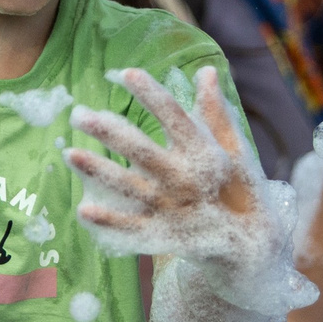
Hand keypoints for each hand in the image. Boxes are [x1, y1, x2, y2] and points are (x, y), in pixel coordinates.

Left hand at [68, 68, 310, 320]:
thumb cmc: (241, 191)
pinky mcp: (167, 238)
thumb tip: (205, 71)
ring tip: (69, 154)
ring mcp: (176, 212)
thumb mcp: (235, 150)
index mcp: (208, 155)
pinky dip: (110, 222)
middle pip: (145, 152)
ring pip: (132, 189)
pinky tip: (83, 209)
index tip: (126, 72)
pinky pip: (133, 230)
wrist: (254, 250)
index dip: (153, 95)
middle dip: (111, 133)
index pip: (177, 118)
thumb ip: (215, 113)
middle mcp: (190, 181)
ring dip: (100, 172)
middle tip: (78, 114)